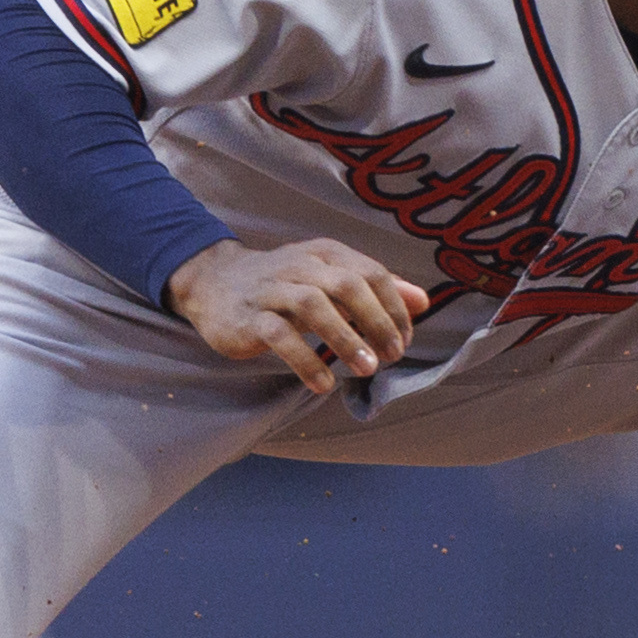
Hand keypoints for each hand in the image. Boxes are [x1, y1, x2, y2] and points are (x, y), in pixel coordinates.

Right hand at [169, 237, 426, 393]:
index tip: (404, 340)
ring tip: (366, 369)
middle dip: (377, 320)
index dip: (394, 307)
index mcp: (325, 253)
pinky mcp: (248, 318)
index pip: (371, 273)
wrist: (214, 283)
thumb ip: (375, 289)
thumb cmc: (284, 284)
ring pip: (314, 305)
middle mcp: (301, 265)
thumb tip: (423, 301)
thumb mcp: (330, 278)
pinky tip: (323, 384)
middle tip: (392, 355)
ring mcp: (272, 290)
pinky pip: (280, 336)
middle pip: (348, 284)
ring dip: (346, 339)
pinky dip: (305, 360)